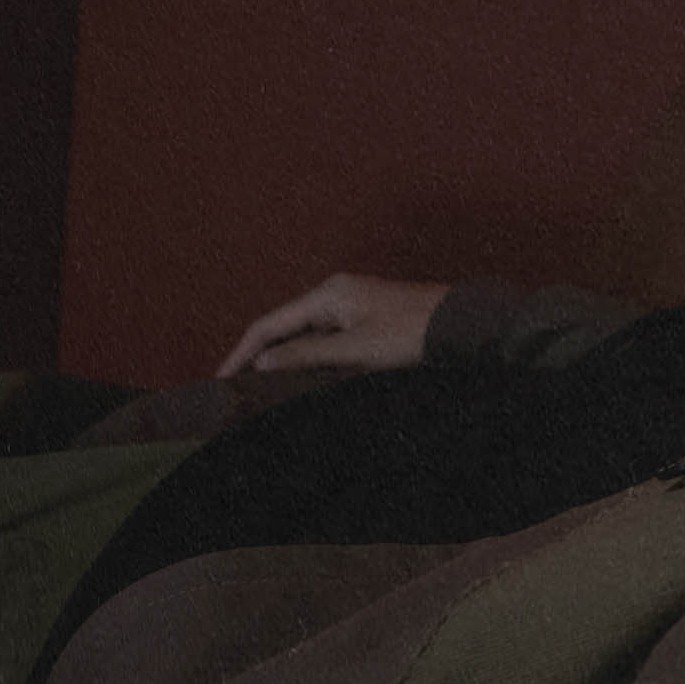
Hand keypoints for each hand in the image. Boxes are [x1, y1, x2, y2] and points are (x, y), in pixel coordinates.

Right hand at [217, 272, 451, 377]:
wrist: (463, 325)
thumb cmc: (414, 332)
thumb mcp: (356, 349)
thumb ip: (307, 354)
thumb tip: (263, 360)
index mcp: (329, 294)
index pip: (269, 324)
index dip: (242, 352)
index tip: (221, 380)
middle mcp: (337, 295)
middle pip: (285, 329)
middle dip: (259, 357)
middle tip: (236, 390)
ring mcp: (354, 307)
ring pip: (306, 337)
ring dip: (285, 360)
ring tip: (261, 390)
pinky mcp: (369, 322)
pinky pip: (327, 341)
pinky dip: (310, 359)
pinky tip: (303, 380)